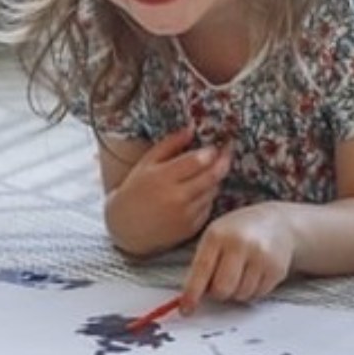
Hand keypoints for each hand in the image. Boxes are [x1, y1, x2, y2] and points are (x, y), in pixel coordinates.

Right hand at [104, 126, 230, 256]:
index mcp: (163, 178)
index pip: (199, 160)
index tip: (216, 144)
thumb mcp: (148, 162)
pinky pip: (209, 206)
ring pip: (213, 190)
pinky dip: (207, 196)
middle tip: (227, 150)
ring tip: (204, 172)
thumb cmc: (136, 189)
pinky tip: (195, 192)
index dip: (212, 150)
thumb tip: (192, 127)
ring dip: (214, 179)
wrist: (126, 226)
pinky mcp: (191, 227)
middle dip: (224, 160)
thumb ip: (171, 143)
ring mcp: (186, 215)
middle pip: (213, 175)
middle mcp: (177, 197)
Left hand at [181, 202, 296, 308]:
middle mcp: (241, 244)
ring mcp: (261, 256)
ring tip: (241, 273)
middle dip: (218, 293)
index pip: (202, 269)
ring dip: (236, 291)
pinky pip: (257, 294)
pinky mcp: (277, 269)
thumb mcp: (217, 235)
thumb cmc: (241, 230)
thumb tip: (193, 297)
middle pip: (222, 289)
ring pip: (240, 295)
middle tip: (220, 283)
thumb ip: (203, 263)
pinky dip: (252, 290)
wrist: (279, 222)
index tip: (186, 308)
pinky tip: (254, 273)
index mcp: (219, 234)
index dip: (192, 293)